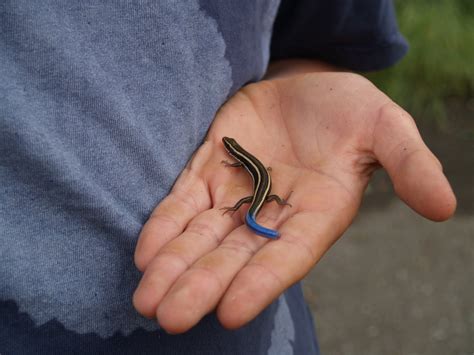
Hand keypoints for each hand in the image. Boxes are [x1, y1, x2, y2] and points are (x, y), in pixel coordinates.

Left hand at [132, 66, 455, 333]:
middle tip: (168, 319)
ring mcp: (236, 194)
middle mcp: (272, 213)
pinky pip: (183, 205)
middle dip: (202, 286)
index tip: (232, 312)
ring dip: (173, 267)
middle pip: (234, 256)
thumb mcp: (384, 125)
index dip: (262, 282)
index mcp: (317, 211)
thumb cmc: (348, 108)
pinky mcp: (208, 171)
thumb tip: (444, 206)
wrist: (304, 83)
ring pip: (201, 238)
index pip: (287, 255)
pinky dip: (164, 227)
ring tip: (145, 299)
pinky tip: (145, 254)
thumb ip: (409, 162)